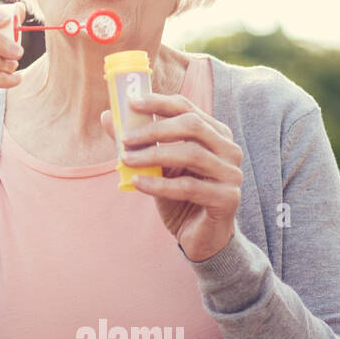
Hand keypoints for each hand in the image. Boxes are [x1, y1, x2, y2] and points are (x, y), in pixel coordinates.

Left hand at [98, 93, 243, 261]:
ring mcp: (231, 173)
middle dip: (154, 129)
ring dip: (153, 156)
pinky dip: (159, 184)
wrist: (199, 236)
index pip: (187, 108)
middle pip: (192, 126)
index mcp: (215, 134)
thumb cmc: (179, 196)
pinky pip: (189, 187)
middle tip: (125, 138)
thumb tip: (107, 116)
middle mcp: (228, 149)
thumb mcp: (156, 166)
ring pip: (191, 154)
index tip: (131, 102)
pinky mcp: (227, 198)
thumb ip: (137, 142)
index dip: (159, 102)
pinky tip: (137, 183)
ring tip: (125, 160)